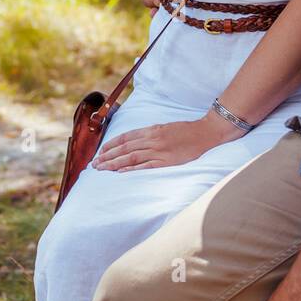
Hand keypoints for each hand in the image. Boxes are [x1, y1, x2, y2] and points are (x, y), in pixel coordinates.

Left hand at [91, 114, 243, 171]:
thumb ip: (150, 134)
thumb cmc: (186, 131)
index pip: (125, 138)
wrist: (206, 133)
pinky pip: (146, 166)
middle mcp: (152, 139)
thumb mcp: (165, 127)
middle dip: (107, 156)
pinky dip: (132, 169)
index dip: (111, 145)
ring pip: (131, 157)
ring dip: (114, 163)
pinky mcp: (167, 161)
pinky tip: (120, 172)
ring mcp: (159, 151)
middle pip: (124, 149)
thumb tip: (134, 142)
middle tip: (94, 164)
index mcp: (151, 130)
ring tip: (102, 169)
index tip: (100, 152)